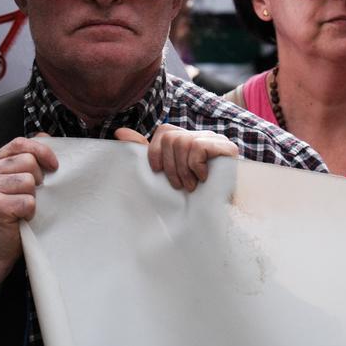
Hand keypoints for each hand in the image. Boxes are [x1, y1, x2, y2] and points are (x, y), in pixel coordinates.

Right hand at [0, 135, 57, 270]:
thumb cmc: (10, 215)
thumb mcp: (15, 183)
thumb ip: (27, 159)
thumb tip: (46, 136)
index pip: (21, 143)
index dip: (42, 151)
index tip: (54, 166)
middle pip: (28, 161)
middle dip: (38, 180)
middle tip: (30, 196)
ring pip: (29, 181)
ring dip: (33, 198)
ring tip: (22, 208)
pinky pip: (28, 201)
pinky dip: (30, 213)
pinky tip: (20, 218)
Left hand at [115, 124, 238, 191]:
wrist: (219, 214)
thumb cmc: (191, 196)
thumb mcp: (164, 172)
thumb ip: (144, 151)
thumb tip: (119, 132)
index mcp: (186, 140)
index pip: (164, 131)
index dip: (156, 151)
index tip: (157, 171)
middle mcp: (201, 135)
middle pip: (171, 137)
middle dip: (170, 166)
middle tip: (179, 185)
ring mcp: (215, 139)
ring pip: (183, 142)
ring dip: (183, 170)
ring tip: (191, 186)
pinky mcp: (227, 147)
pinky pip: (198, 147)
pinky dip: (196, 167)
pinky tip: (204, 179)